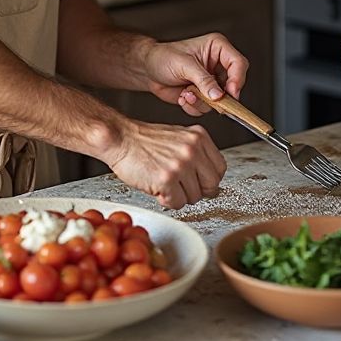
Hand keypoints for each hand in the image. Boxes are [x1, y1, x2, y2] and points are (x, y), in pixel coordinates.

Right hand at [105, 120, 226, 208]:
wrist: (120, 139)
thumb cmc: (144, 141)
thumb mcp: (178, 138)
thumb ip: (196, 154)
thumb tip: (208, 179)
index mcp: (198, 136)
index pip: (220, 168)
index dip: (208, 180)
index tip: (199, 182)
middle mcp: (192, 149)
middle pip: (212, 185)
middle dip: (198, 192)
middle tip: (181, 187)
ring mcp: (181, 164)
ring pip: (195, 197)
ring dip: (179, 196)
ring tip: (164, 183)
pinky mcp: (167, 179)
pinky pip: (178, 203)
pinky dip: (167, 201)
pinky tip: (157, 188)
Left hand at [141, 33, 248, 117]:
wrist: (147, 71)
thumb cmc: (163, 57)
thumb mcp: (184, 65)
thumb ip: (203, 80)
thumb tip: (219, 95)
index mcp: (217, 48)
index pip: (238, 63)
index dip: (237, 79)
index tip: (230, 93)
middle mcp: (218, 64)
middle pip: (234, 85)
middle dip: (217, 95)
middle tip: (206, 98)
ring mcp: (212, 81)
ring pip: (220, 100)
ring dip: (201, 102)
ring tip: (186, 93)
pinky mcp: (204, 95)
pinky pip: (208, 108)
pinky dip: (195, 107)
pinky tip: (183, 97)